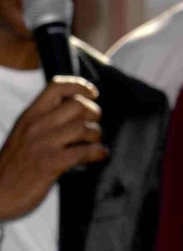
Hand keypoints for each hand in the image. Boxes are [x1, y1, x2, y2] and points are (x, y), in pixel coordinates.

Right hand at [0, 77, 106, 220]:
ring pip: (84, 127)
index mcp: (29, 115)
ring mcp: (43, 145)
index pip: (57, 86)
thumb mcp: (24, 133)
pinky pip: (83, 151)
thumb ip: (45, 119)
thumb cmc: (14, 165)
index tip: (93, 94)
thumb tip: (80, 107)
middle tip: (93, 124)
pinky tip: (99, 155)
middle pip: (78, 105)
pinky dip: (97, 152)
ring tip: (94, 142)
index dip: (80, 86)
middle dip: (94, 113)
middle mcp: (36, 126)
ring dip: (96, 134)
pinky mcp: (50, 164)